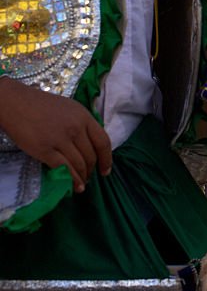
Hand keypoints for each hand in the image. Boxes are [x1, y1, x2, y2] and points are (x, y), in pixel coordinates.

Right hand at [0, 78, 111, 192]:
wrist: (16, 103)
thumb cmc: (42, 105)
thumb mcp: (70, 109)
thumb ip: (82, 124)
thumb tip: (91, 145)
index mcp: (84, 117)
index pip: (103, 142)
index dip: (107, 159)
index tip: (106, 170)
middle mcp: (76, 128)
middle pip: (91, 155)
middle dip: (92, 170)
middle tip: (89, 177)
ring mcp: (61, 140)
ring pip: (79, 164)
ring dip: (83, 177)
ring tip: (82, 184)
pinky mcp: (45, 150)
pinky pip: (64, 169)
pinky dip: (72, 180)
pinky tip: (75, 187)